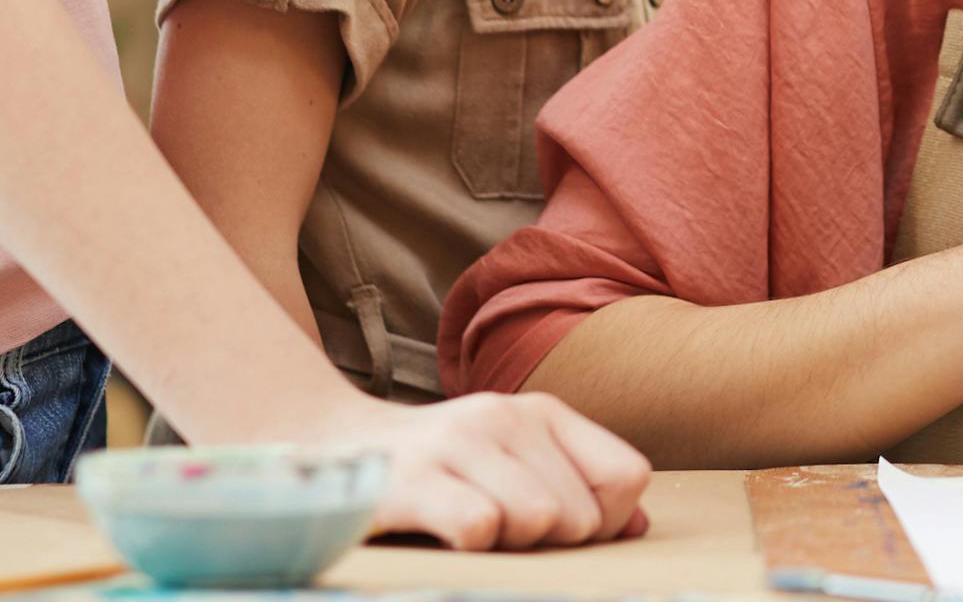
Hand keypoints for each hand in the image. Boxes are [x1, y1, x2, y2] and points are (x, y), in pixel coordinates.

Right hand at [319, 388, 652, 549]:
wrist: (322, 448)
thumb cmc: (435, 472)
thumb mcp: (510, 464)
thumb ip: (576, 487)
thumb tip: (639, 527)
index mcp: (539, 413)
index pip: (625, 476)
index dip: (605, 522)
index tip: (559, 532)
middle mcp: (502, 417)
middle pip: (580, 515)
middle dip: (544, 542)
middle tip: (494, 530)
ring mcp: (454, 444)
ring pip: (536, 520)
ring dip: (504, 546)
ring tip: (464, 530)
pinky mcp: (409, 479)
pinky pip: (478, 529)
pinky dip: (466, 547)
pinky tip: (438, 535)